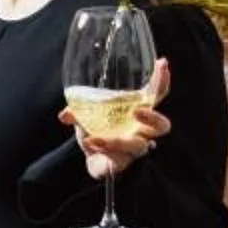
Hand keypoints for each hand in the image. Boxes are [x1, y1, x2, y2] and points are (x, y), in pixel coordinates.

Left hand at [60, 54, 169, 179]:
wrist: (91, 155)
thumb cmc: (98, 127)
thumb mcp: (86, 113)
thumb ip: (77, 109)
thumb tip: (65, 114)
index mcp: (138, 111)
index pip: (156, 95)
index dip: (162, 81)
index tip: (162, 63)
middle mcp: (142, 130)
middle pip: (161, 126)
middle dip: (153, 118)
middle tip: (137, 111)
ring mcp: (135, 148)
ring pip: (138, 146)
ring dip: (117, 141)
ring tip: (94, 138)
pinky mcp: (124, 163)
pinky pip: (118, 160)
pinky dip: (102, 151)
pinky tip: (90, 143)